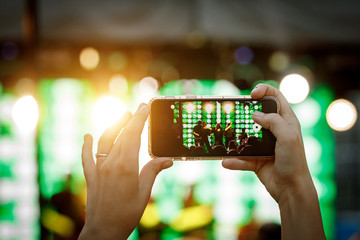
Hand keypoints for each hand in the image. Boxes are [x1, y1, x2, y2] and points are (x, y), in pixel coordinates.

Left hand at [79, 104, 172, 239]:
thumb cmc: (127, 213)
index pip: (133, 135)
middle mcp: (110, 163)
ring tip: (122, 116)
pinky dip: (86, 145)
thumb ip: (153, 172)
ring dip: (113, 127)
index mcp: (126, 166)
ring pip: (105, 141)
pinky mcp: (91, 176)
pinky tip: (87, 136)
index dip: (139, 120)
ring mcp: (99, 168)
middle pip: (121, 135)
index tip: (144, 109)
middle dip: (130, 120)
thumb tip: (167, 159)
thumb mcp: (144, 192)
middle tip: (138, 110)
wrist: (104, 230)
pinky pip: (87, 157)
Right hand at [222, 83, 310, 202]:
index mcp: (286, 121)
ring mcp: (263, 144)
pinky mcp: (255, 158)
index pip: (275, 97)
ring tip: (225, 138)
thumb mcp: (288, 137)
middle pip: (256, 113)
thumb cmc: (294, 162)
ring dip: (235, 138)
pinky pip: (241, 157)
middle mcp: (274, 130)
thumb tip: (255, 115)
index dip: (264, 91)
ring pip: (245, 135)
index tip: (252, 94)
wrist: (290, 189)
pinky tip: (226, 162)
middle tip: (233, 113)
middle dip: (244, 112)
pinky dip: (234, 160)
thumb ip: (273, 122)